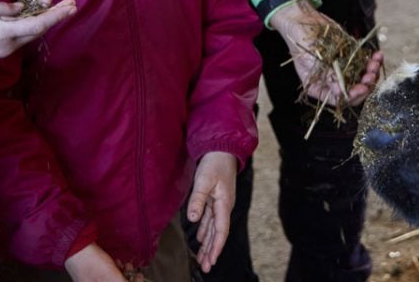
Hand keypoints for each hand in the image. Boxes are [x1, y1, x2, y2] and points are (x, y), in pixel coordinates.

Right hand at [0, 0, 76, 60]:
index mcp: (3, 33)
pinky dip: (33, 22)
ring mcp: (7, 49)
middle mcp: (9, 44)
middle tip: (71, 1)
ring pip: (32, 32)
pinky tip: (36, 11)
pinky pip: (23, 34)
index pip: (36, 25)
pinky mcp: (3, 49)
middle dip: (55, 14)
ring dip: (44, 16)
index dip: (55, 15)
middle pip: (39, 29)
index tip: (70, 7)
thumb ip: (1, 8)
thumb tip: (20, 8)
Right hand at [64, 243, 127, 281]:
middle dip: (127, 279)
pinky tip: (116, 262)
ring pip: (113, 281)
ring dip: (122, 273)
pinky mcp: (92, 276)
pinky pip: (108, 276)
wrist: (76, 247)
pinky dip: (114, 270)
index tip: (138, 278)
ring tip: (124, 264)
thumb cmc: (92, 263)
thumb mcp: (111, 277)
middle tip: (131, 269)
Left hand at [187, 151, 237, 272]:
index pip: (221, 231)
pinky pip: (210, 219)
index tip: (211, 261)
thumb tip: (193, 219)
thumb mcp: (204, 180)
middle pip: (218, 233)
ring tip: (203, 259)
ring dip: (208, 243)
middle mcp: (224, 206)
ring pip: (214, 228)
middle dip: (212, 251)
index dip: (215, 247)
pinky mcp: (215, 199)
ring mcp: (220, 203)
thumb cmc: (214, 163)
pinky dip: (205, 231)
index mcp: (224, 203)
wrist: (222, 150)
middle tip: (206, 267)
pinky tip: (201, 239)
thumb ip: (198, 200)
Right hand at [269, 0, 383, 105]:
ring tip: (376, 61)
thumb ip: (327, 76)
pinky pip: (364, 63)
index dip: (353, 96)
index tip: (363, 87)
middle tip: (372, 73)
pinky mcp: (350, 57)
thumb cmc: (301, 42)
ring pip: (362, 77)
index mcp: (320, 88)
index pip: (339, 99)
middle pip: (354, 90)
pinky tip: (377, 54)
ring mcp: (343, 69)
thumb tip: (340, 93)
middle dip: (366, 83)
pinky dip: (372, 60)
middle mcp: (333, 82)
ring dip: (372, 71)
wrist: (304, 21)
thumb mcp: (311, 60)